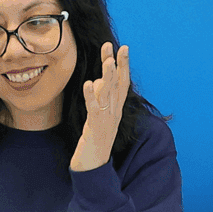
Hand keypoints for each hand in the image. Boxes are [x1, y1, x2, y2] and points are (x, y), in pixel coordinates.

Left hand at [69, 42, 129, 171]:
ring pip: (109, 94)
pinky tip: (89, 83)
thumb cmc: (94, 140)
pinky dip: (92, 95)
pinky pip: (94, 108)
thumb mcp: (98, 116)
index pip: (122, 83)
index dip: (123, 65)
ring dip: (108, 76)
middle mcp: (114, 112)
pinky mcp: (96, 127)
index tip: (122, 47)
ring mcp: (107, 120)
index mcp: (116, 109)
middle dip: (115, 63)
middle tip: (112, 45)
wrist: (92, 165)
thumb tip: (99, 79)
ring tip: (107, 60)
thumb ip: (101, 98)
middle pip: (117, 84)